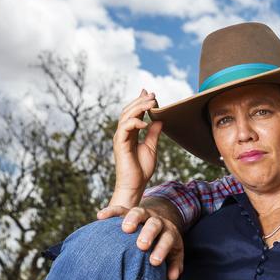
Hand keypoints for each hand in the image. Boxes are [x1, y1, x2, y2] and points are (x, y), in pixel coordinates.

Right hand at [96, 204, 183, 279]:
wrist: (161, 223)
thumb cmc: (165, 244)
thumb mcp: (174, 254)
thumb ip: (175, 266)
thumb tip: (172, 277)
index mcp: (169, 233)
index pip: (167, 239)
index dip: (162, 249)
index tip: (154, 262)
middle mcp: (157, 222)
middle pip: (154, 224)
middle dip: (148, 234)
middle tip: (142, 245)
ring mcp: (143, 215)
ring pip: (139, 213)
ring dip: (133, 219)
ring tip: (126, 229)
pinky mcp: (129, 211)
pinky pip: (120, 209)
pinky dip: (111, 211)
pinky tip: (101, 216)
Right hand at [109, 89, 162, 207]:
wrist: (135, 185)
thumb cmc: (141, 170)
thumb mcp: (151, 148)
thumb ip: (153, 134)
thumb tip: (159, 120)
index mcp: (130, 133)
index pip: (134, 113)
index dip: (141, 102)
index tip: (151, 94)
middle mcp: (123, 133)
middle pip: (129, 111)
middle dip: (140, 101)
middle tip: (153, 95)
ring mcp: (120, 138)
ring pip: (126, 116)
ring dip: (138, 107)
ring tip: (151, 103)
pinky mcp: (120, 144)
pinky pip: (125, 128)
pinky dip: (135, 123)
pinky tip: (146, 123)